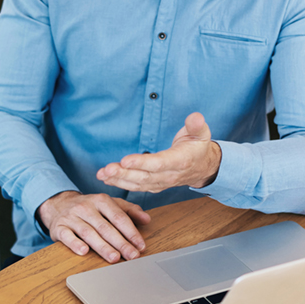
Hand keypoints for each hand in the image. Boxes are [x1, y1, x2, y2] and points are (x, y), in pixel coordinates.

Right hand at [38, 191, 150, 263]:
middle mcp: (86, 207)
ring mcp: (71, 217)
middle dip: (120, 243)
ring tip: (114, 258)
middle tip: (132, 256)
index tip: (140, 245)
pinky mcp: (59, 227)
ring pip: (89, 233)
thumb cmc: (89, 207)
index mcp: (101, 200)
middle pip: (105, 227)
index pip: (119, 217)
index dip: (131, 232)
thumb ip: (129, 210)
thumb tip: (147, 219)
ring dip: (102, 246)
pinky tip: (84, 251)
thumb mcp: (109, 204)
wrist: (59, 204)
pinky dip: (75, 244)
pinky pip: (67, 236)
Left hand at [97, 112, 221, 192]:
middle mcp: (170, 175)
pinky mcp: (154, 186)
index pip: (159, 163)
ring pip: (138, 184)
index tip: (125, 160)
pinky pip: (136, 187)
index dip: (142, 163)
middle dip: (124, 174)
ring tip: (102, 174)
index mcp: (180, 161)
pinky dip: (121, 184)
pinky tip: (107, 179)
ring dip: (118, 180)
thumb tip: (195, 116)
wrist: (203, 167)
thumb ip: (196, 125)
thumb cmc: (198, 147)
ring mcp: (161, 183)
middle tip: (106, 169)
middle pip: (144, 177)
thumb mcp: (201, 133)